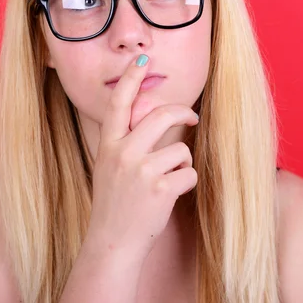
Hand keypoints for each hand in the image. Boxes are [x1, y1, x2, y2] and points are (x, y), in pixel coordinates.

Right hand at [85, 54, 198, 262]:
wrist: (111, 243)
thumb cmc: (116, 203)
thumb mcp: (110, 166)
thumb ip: (127, 142)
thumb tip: (154, 117)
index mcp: (109, 145)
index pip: (119, 103)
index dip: (131, 78)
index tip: (143, 59)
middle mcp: (123, 153)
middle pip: (162, 115)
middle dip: (184, 112)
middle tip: (193, 116)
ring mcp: (142, 171)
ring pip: (181, 148)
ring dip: (183, 162)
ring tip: (169, 180)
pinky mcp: (161, 189)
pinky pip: (188, 173)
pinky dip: (186, 183)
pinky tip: (171, 196)